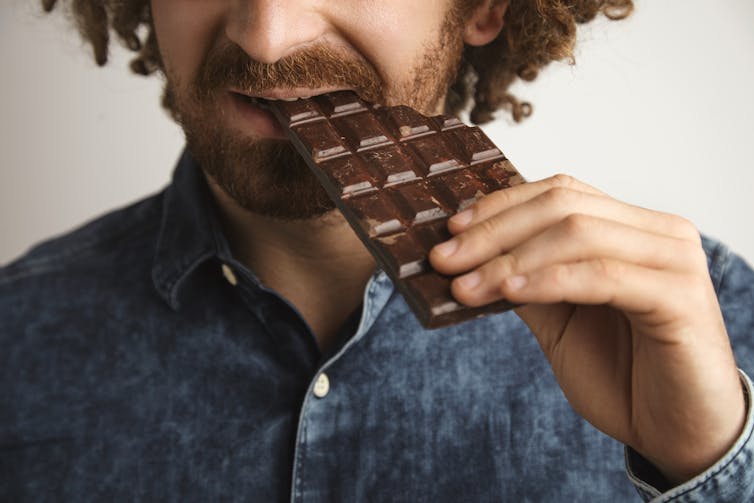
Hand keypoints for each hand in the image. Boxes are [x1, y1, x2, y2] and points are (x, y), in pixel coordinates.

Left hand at [429, 174, 745, 482]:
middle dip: (492, 231)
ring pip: (577, 234)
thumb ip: (526, 281)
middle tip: (443, 258)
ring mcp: (673, 259)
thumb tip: (468, 256)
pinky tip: (509, 293)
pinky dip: (548, 279)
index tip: (450, 231)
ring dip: (509, 259)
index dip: (500, 206)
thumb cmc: (622, 374)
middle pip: (563, 205)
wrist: (677, 431)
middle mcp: (658, 232)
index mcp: (631, 228)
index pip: (560, 193)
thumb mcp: (558, 319)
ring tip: (464, 285)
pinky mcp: (680, 296)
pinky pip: (601, 275)